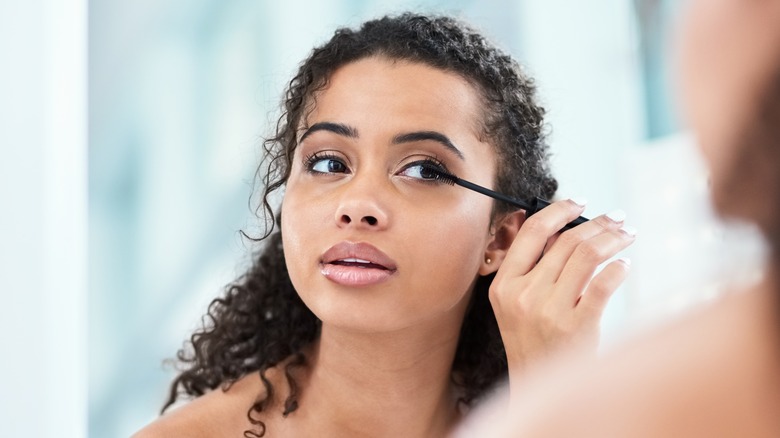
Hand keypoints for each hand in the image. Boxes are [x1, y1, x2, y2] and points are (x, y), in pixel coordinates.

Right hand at [489, 199, 635, 374]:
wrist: (537, 385)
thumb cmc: (532, 340)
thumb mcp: (515, 303)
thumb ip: (531, 267)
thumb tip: (562, 227)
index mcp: (504, 284)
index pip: (533, 232)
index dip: (559, 210)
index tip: (580, 201)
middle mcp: (524, 295)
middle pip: (566, 241)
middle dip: (598, 223)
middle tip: (617, 217)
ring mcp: (549, 311)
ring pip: (587, 256)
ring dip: (613, 239)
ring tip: (627, 235)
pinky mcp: (576, 327)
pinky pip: (603, 285)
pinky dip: (618, 269)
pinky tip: (625, 265)